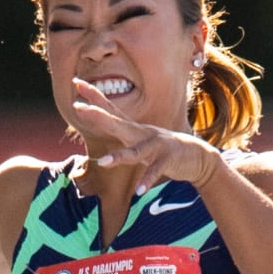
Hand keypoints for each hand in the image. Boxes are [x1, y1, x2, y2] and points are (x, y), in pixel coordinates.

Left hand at [66, 98, 223, 186]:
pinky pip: (156, 170)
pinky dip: (147, 180)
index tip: (76, 83)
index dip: (94, 97)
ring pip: (136, 151)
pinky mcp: (168, 159)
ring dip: (120, 157)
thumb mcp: (140, 140)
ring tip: (103, 162)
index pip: (111, 109)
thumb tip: (104, 123)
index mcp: (134, 129)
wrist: (197, 156)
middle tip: (79, 108)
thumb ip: (124, 132)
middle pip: (118, 123)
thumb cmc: (162, 149)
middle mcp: (142, 133)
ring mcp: (156, 145)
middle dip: (99, 116)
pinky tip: (139, 190)